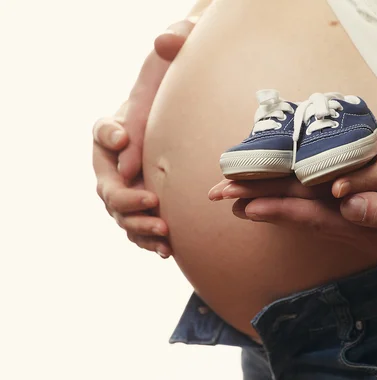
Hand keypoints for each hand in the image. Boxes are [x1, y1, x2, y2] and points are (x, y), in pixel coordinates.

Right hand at [92, 18, 195, 256]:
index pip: (103, 133)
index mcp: (113, 130)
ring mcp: (126, 188)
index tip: (126, 137)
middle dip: (127, 197)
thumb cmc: (171, 98)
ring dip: (140, 225)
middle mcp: (114, 163)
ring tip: (164, 232)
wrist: (180, 128)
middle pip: (108, 186)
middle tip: (151, 201)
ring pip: (122, 214)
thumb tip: (167, 40)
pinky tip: (168, 249)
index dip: (110, 136)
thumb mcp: (172, 69)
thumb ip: (171, 47)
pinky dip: (149, 240)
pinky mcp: (143, 207)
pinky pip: (139, 227)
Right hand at [93, 103, 170, 256]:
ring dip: (148, 239)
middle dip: (142, 224)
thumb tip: (120, 143)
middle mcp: (114, 191)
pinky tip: (168, 252)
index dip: (131, 200)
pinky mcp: (144, 210)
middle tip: (164, 226)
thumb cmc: (137, 117)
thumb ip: (116, 128)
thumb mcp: (123, 115)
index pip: (113, 193)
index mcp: (105, 170)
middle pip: (122, 217)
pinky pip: (144, 233)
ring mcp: (129, 203)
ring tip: (167, 246)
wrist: (152, 125)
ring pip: (133, 229)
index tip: (153, 199)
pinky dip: (155, 243)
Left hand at [209, 177, 376, 263]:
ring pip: (303, 212)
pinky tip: (281, 199)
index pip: (309, 214)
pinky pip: (319, 209)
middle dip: (256, 203)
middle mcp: (353, 225)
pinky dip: (293, 202)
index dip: (273, 205)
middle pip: (296, 213)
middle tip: (218, 196)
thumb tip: (348, 205)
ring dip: (268, 204)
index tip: (238, 201)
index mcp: (365, 224)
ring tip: (236, 199)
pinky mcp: (364, 214)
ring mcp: (357, 222)